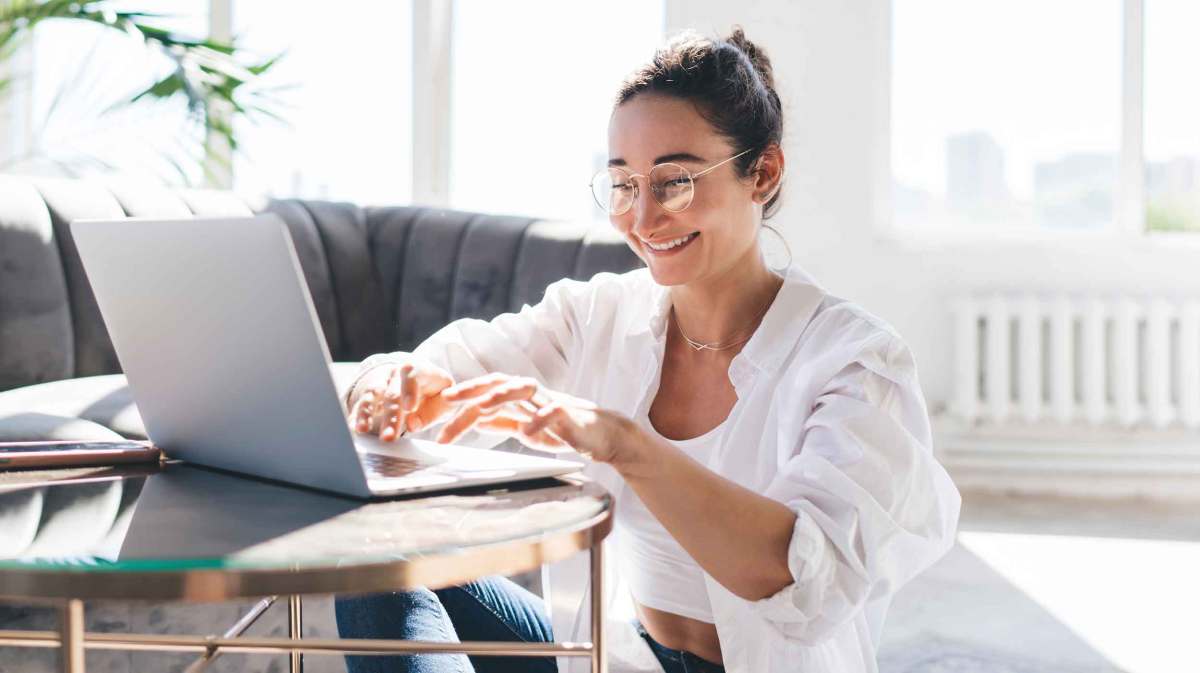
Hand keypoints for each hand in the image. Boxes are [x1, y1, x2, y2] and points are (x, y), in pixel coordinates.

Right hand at [347, 357, 454, 441]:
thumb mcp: (444, 400)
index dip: (410, 390)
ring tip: (363, 429)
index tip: (409, 408)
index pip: (412, 375)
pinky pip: (362, 404)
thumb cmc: (436, 392)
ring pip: (372, 396)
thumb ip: (432, 413)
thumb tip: (412, 425)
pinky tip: (353, 427)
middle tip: (389, 436)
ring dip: (366, 414)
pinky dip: (357, 416)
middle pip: (391, 393)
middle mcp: (396, 374)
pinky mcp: (371, 395)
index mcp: (418, 370)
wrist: (422, 379)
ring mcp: (381, 383)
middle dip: (390, 416)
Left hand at [436, 373, 636, 463]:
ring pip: (522, 389)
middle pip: (497, 383)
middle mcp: (531, 395)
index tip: (439, 412)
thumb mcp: (526, 428)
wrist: (602, 435)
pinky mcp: (569, 415)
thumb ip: (503, 423)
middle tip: (447, 399)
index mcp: (519, 398)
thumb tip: (475, 420)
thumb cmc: (563, 429)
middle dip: (471, 389)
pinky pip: (552, 413)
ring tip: (480, 408)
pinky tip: (527, 433)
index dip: (462, 399)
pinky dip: (538, 422)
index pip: (485, 393)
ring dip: (500, 396)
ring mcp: (549, 402)